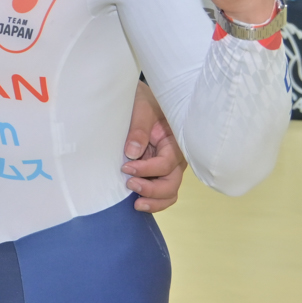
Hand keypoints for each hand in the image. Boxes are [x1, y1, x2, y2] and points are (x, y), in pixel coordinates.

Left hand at [123, 80, 185, 211]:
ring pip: (169, 191)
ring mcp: (167, 165)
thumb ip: (138, 130)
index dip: (147, 170)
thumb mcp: (141, 108)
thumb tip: (132, 153)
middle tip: (129, 185)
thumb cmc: (144, 101)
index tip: (126, 167)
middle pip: (172, 183)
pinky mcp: (157, 170)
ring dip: (154, 200)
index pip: (166, 164)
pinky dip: (153, 200)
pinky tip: (139, 203)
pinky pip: (161, 191)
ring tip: (136, 204)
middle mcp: (174, 157)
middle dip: (152, 190)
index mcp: (175, 141)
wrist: (142, 98)